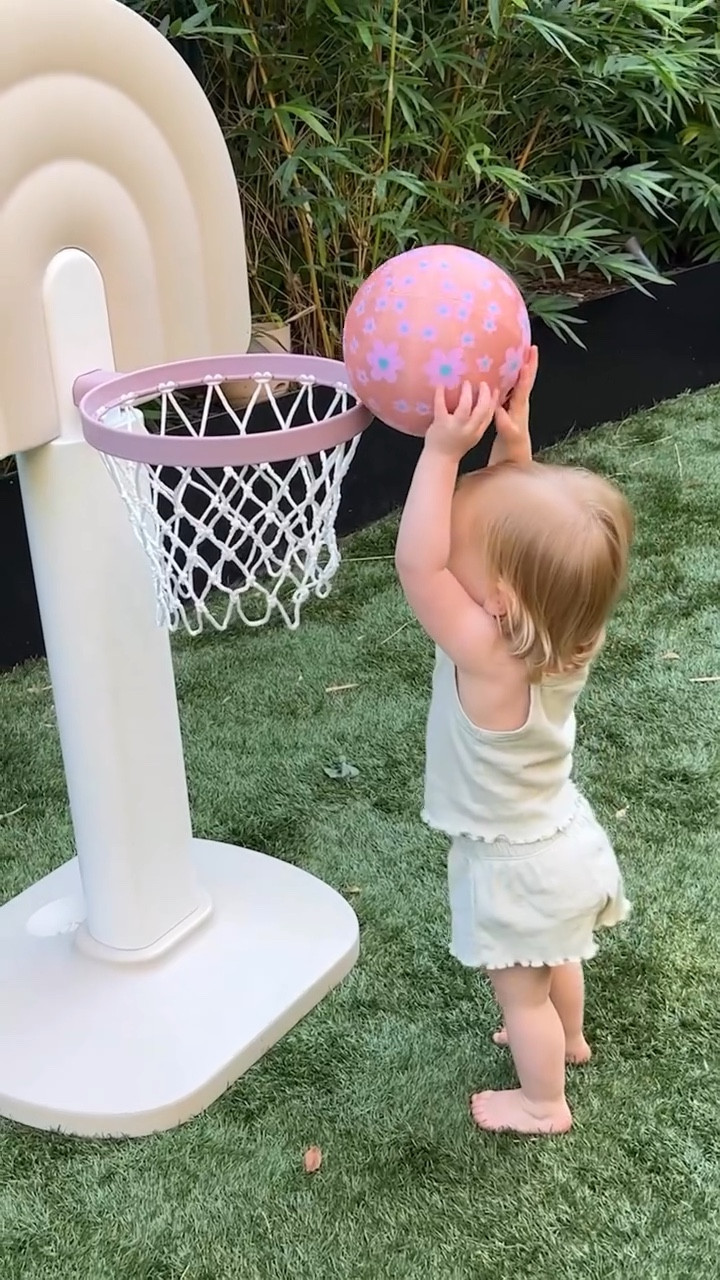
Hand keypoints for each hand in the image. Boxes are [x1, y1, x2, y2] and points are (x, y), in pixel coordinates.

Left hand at [425, 381, 498, 459]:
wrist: (439, 460)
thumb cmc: (455, 446)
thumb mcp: (472, 437)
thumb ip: (477, 423)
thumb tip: (481, 405)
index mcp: (478, 432)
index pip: (490, 414)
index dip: (494, 401)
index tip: (495, 390)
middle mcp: (469, 429)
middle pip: (482, 408)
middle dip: (484, 394)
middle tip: (483, 383)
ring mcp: (455, 426)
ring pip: (464, 406)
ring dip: (466, 392)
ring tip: (466, 383)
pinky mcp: (441, 423)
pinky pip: (441, 406)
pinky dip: (440, 394)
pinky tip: (440, 386)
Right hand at [491, 345, 537, 465]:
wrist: (513, 463)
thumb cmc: (512, 453)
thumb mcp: (508, 439)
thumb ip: (505, 425)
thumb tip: (499, 409)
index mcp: (519, 410)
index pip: (524, 386)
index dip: (526, 371)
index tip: (528, 355)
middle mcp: (520, 406)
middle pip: (526, 380)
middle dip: (529, 363)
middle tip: (531, 346)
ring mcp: (515, 409)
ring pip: (519, 384)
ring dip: (520, 369)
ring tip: (518, 354)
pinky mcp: (509, 413)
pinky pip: (510, 392)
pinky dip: (508, 381)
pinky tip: (500, 376)